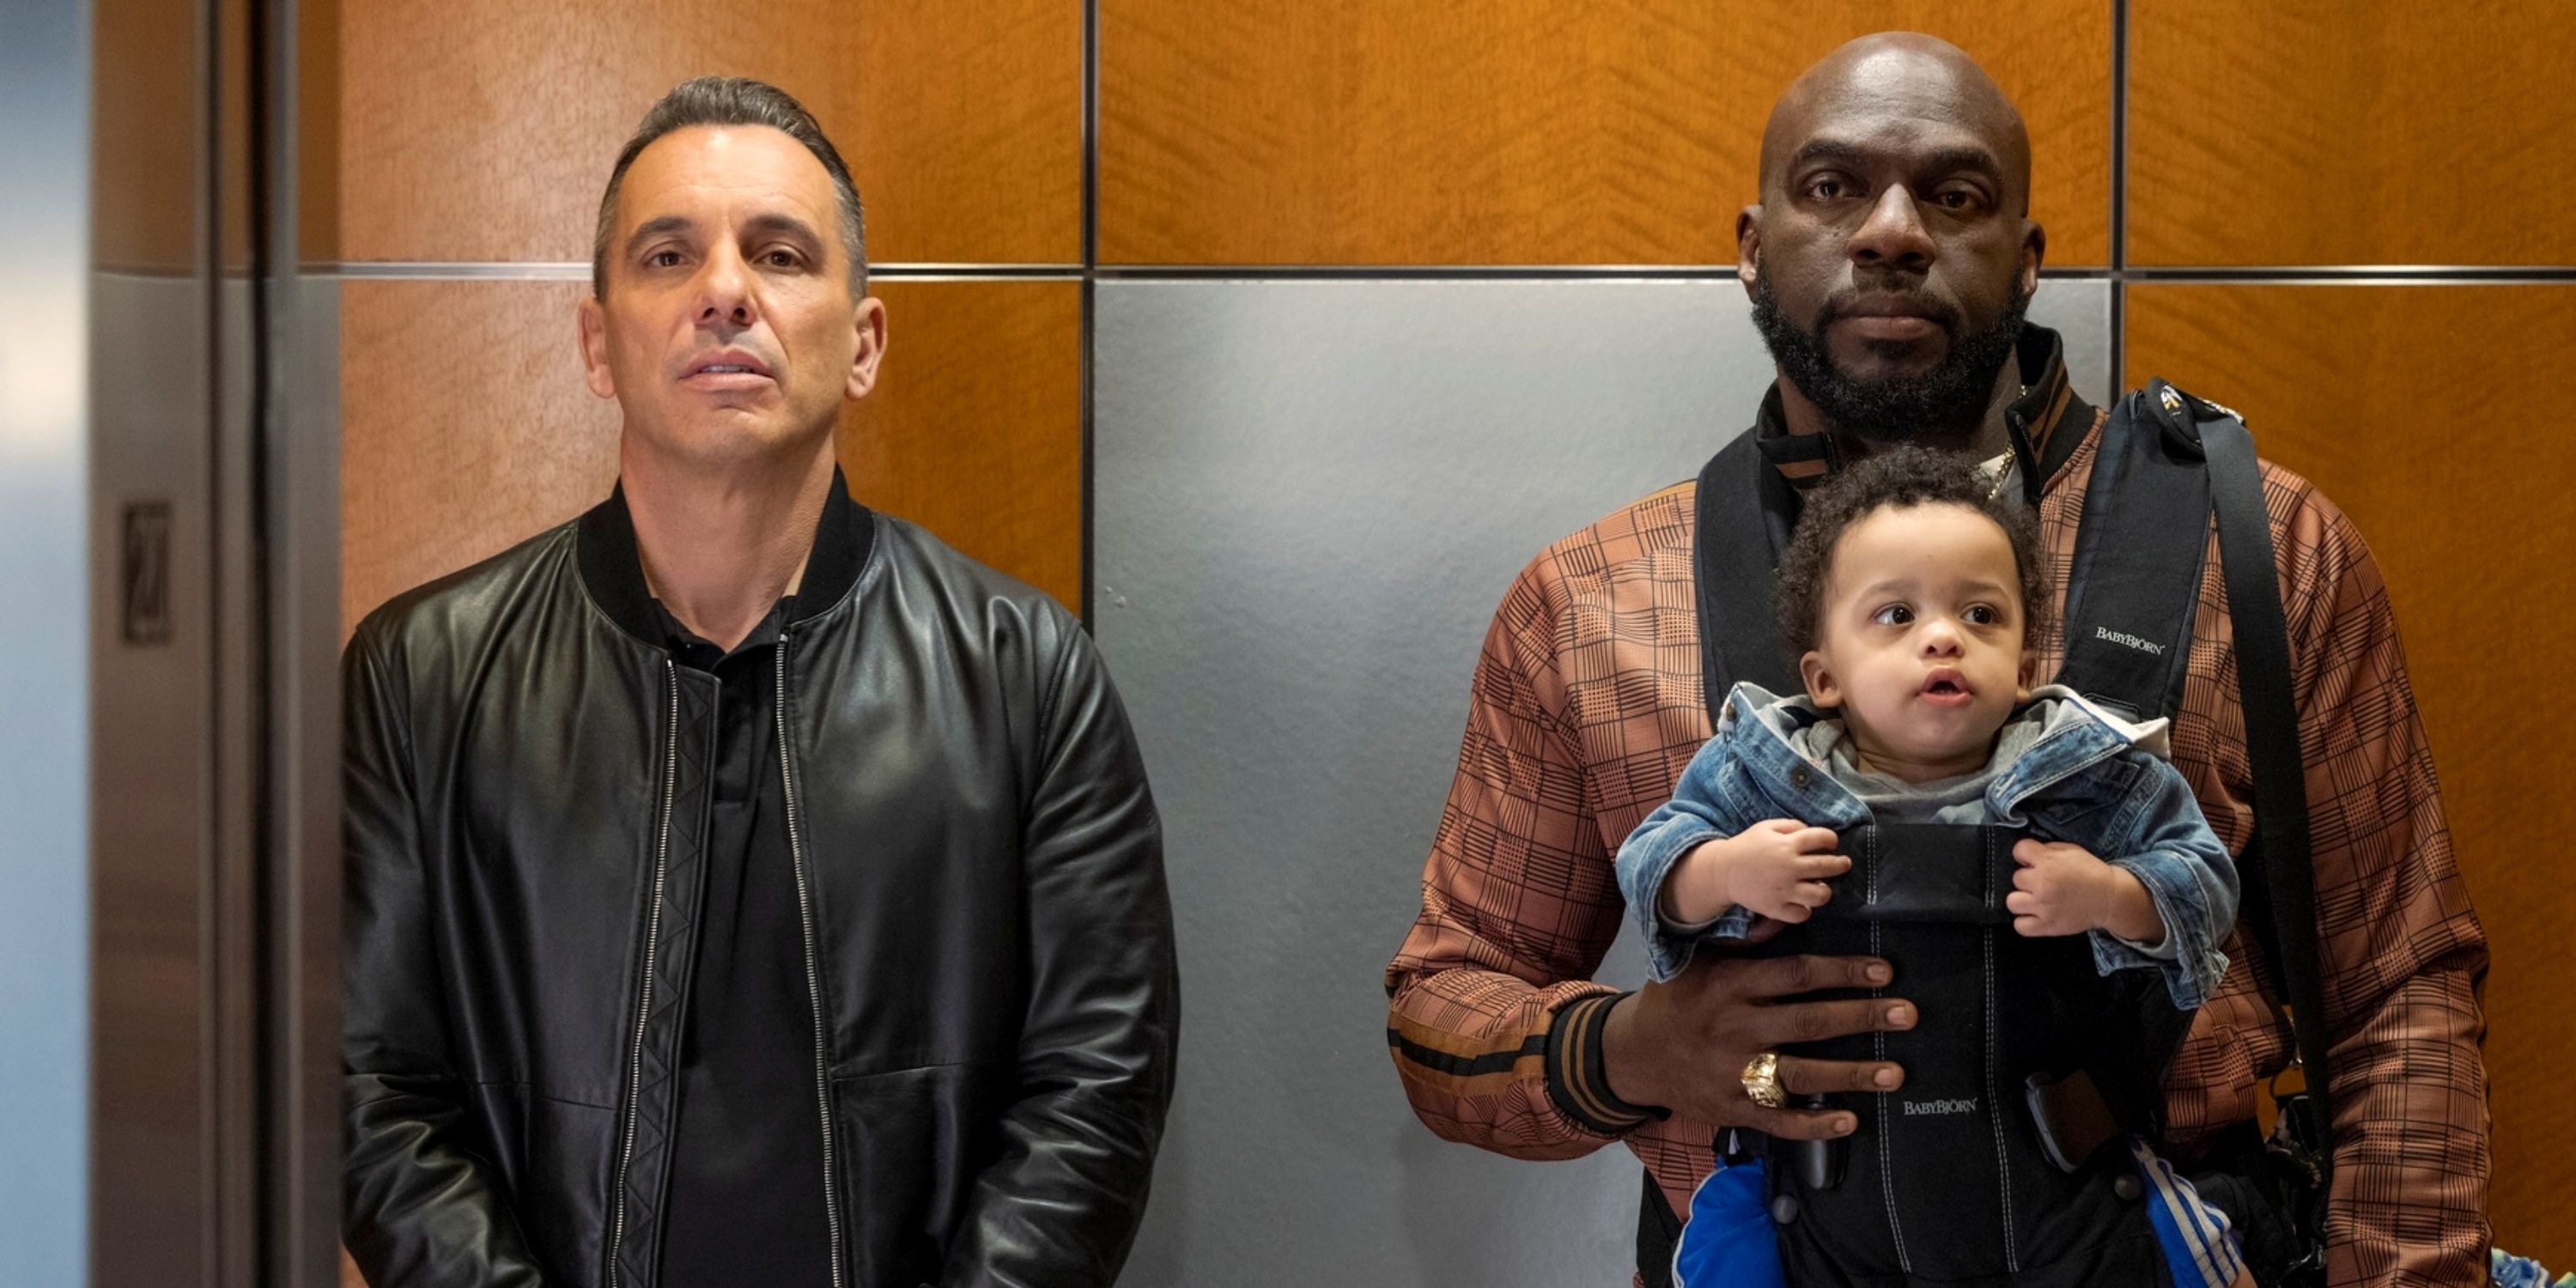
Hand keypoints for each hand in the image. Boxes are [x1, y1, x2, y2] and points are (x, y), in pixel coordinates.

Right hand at [1600, 951, 1913, 1138]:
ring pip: (1801, 1074)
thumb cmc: (1676, 1001)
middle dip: (1861, 1017)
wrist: (1632, 1054)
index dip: (1843, 972)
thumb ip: (1743, 943)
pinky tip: (1849, 1121)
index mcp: (1730, 985)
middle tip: (1906, 1014)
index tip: (1883, 972)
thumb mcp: (1700, 962)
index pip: (1796, 975)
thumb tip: (1788, 914)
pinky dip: (1814, 1124)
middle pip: (1808, 1022)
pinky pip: (1778, 1120)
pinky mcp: (1731, 1108)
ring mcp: (1732, 1072)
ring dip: (1852, 1074)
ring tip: (1895, 1072)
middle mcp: (1733, 1028)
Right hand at [1662, 819, 1848, 926]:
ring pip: (1821, 895)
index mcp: (1787, 844)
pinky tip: (1802, 903)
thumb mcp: (1766, 827)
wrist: (1723, 872)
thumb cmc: (1747, 847)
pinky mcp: (1776, 908)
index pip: (1822, 838)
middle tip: (1843, 864)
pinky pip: (1802, 915)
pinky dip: (1805, 910)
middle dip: (1841, 864)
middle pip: (1828, 866)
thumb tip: (1811, 832)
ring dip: (1825, 890)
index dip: (1831, 839)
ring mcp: (1783, 890)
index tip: (1831, 843)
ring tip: (1820, 887)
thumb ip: (1791, 825)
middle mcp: (1789, 867)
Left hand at [2007, 839, 2159, 941]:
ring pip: (2012, 902)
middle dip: (2028, 879)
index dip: (2025, 855)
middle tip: (2043, 883)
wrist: (2110, 898)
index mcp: (2048, 862)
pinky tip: (2035, 915)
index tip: (2032, 861)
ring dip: (2022, 900)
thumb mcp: (2070, 850)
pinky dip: (2025, 922)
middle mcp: (2042, 884)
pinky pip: (2020, 926)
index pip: (2019, 850)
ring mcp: (2043, 907)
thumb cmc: (2090, 872)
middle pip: (2016, 878)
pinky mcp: (2047, 926)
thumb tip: (2026, 856)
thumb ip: (2046, 850)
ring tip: (2036, 900)